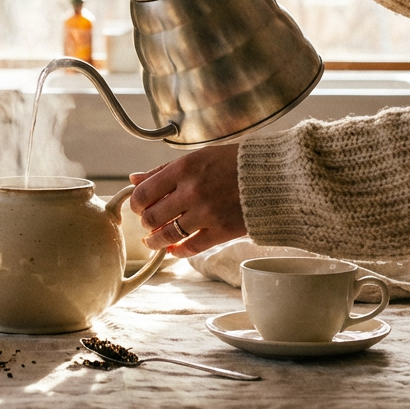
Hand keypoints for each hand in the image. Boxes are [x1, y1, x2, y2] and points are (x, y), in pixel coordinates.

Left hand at [128, 145, 245, 256]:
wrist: (274, 175)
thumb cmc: (234, 163)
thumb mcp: (197, 157)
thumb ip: (163, 170)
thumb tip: (134, 179)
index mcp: (184, 169)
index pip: (143, 193)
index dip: (136, 204)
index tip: (138, 206)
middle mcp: (192, 191)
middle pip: (152, 217)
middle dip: (145, 222)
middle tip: (148, 222)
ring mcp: (207, 213)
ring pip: (168, 235)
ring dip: (156, 240)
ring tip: (154, 240)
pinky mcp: (222, 231)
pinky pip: (191, 248)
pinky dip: (178, 251)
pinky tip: (175, 249)